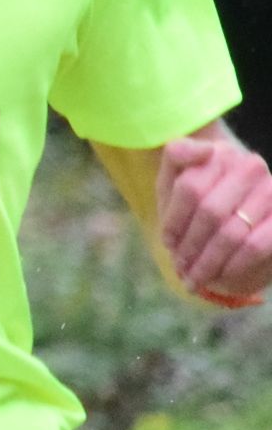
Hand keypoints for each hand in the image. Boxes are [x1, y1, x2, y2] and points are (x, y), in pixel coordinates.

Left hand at [159, 133, 271, 303]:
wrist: (235, 218)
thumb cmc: (196, 200)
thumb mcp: (175, 178)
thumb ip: (178, 156)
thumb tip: (204, 150)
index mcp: (221, 153)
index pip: (189, 189)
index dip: (173, 222)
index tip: (168, 243)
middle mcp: (251, 167)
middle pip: (210, 212)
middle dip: (190, 246)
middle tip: (180, 268)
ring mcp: (271, 191)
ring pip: (232, 232)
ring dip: (208, 262)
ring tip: (193, 279)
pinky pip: (256, 246)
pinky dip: (234, 265)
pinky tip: (221, 277)